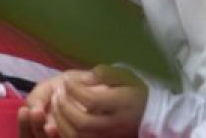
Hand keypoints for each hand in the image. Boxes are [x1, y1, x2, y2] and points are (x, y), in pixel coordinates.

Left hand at [21, 67, 146, 137]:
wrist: (150, 116)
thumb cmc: (136, 92)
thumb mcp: (125, 76)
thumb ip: (106, 74)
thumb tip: (86, 77)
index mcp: (121, 104)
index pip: (92, 100)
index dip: (75, 90)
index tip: (67, 80)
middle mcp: (112, 124)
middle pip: (81, 122)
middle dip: (64, 106)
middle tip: (57, 92)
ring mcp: (106, 136)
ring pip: (76, 135)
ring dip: (61, 120)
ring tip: (55, 104)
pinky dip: (64, 131)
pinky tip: (60, 119)